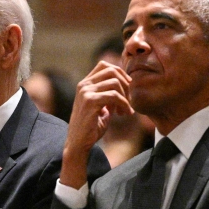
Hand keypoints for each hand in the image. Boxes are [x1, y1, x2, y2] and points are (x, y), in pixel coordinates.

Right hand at [60, 61, 133, 188]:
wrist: (79, 143)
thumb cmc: (91, 127)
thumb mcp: (102, 107)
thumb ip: (110, 96)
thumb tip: (125, 86)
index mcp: (85, 84)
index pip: (104, 65)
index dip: (120, 72)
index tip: (128, 87)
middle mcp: (84, 85)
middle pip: (111, 70)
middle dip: (125, 84)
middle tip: (129, 100)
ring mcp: (86, 92)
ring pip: (115, 82)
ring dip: (125, 97)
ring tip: (126, 111)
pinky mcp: (90, 101)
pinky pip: (114, 96)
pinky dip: (124, 104)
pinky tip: (124, 114)